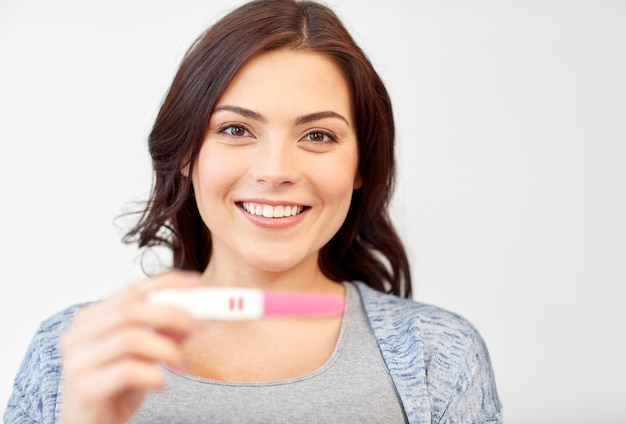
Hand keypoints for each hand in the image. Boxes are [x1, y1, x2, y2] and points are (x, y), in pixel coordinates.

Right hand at [59, 270, 200, 423]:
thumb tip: (194, 312)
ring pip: (130, 338)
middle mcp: (78, 335)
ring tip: (182, 365)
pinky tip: (161, 383)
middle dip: (172, 314)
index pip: (131, 291)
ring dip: (167, 349)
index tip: (197, 283)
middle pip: (130, 310)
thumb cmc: (115, 389)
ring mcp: (77, 361)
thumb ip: (163, 331)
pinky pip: (127, 371)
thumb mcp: (144, 354)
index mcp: (91, 319)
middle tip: (199, 325)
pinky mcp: (84, 387)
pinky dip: (154, 375)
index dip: (166, 284)